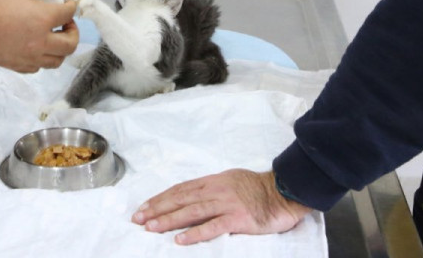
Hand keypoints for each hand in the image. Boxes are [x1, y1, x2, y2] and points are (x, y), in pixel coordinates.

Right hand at [0, 0, 79, 72]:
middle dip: (73, 33)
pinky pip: (37, 68)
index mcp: (43, 19)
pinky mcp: (16, 66)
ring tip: (54, 39)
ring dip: (60, 50)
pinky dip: (42, 59)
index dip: (72, 7)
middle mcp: (40, 41)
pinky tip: (36, 49)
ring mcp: (29, 57)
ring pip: (56, 61)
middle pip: (69, 44)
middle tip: (65, 24)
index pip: (68, 14)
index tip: (69, 4)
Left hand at [132, 169, 311, 244]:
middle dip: (157, 209)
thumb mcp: (231, 181)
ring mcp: (227, 204)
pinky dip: (195, 234)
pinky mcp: (238, 219)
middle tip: (138, 218)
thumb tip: (191, 198)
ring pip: (192, 212)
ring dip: (169, 220)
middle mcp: (216, 190)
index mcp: (213, 181)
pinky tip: (181, 240)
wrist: (284, 192)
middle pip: (181, 199)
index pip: (180, 189)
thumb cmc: (258, 189)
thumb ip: (211, 189)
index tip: (144, 207)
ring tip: (151, 228)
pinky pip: (213, 227)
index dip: (161, 198)